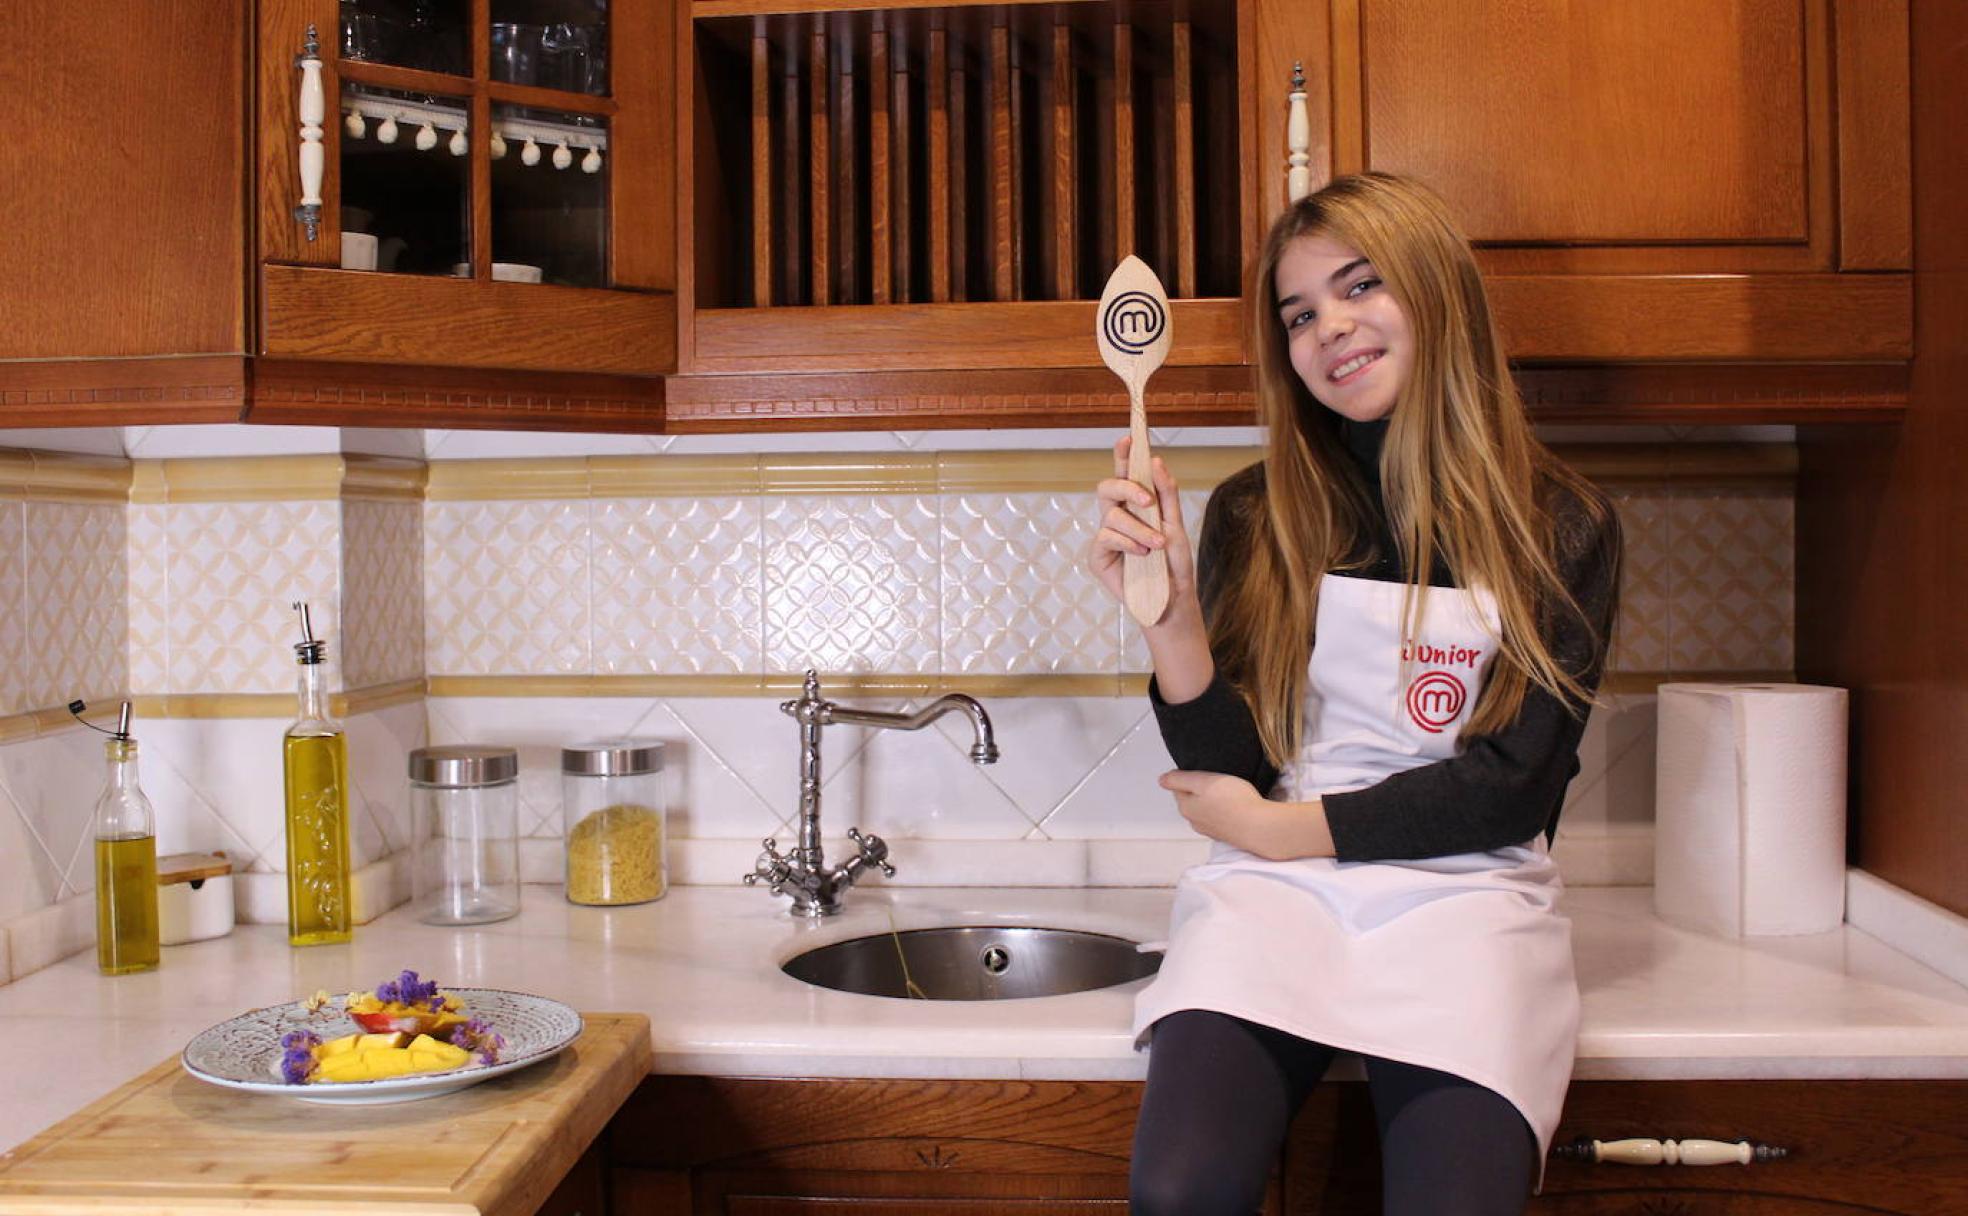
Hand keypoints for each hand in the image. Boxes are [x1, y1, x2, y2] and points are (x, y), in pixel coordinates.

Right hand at [1086, 437, 1197, 617]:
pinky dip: (1128, 543)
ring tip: (1157, 545)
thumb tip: (1156, 460)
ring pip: (1111, 515)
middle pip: (1108, 487)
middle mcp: (1118, 516)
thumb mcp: (1176, 524)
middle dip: (1127, 488)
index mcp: (1136, 504)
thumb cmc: (1173, 562)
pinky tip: (1143, 555)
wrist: (1171, 598)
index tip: (1128, 438)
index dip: (1123, 454)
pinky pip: (1106, 537)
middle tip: (1149, 502)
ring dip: (1139, 528)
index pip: (1126, 473)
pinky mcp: (1099, 556)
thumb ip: (1167, 493)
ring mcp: (1106, 535)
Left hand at [1160, 771, 1333, 860]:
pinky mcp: (1227, 834)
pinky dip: (1226, 810)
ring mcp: (1211, 830)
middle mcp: (1195, 822)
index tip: (1206, 772)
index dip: (1191, 776)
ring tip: (1230, 791)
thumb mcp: (1203, 781)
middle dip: (1202, 788)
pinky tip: (1237, 805)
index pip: (1178, 787)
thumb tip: (1162, 779)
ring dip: (1214, 800)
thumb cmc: (1234, 801)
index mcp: (1186, 807)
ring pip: (1207, 808)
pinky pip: (1221, 817)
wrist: (1260, 827)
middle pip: (1192, 798)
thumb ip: (1180, 779)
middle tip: (1219, 780)